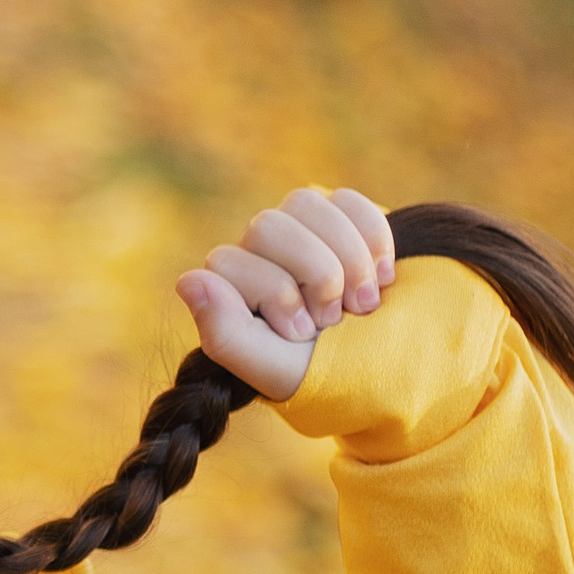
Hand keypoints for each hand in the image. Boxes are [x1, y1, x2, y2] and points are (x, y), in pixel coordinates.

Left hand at [176, 186, 393, 401]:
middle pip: (267, 226)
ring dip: (347, 258)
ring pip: (306, 202)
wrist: (385, 367)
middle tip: (333, 321)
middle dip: (314, 274)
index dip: (274, 294)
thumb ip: (224, 333)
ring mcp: (298, 228)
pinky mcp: (339, 216)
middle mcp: (256, 251)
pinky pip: (348, 200)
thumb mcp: (271, 367)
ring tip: (363, 303)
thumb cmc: (320, 373)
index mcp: (230, 286)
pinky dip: (374, 241)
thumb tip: (188, 282)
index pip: (227, 261)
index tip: (301, 333)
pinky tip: (383, 278)